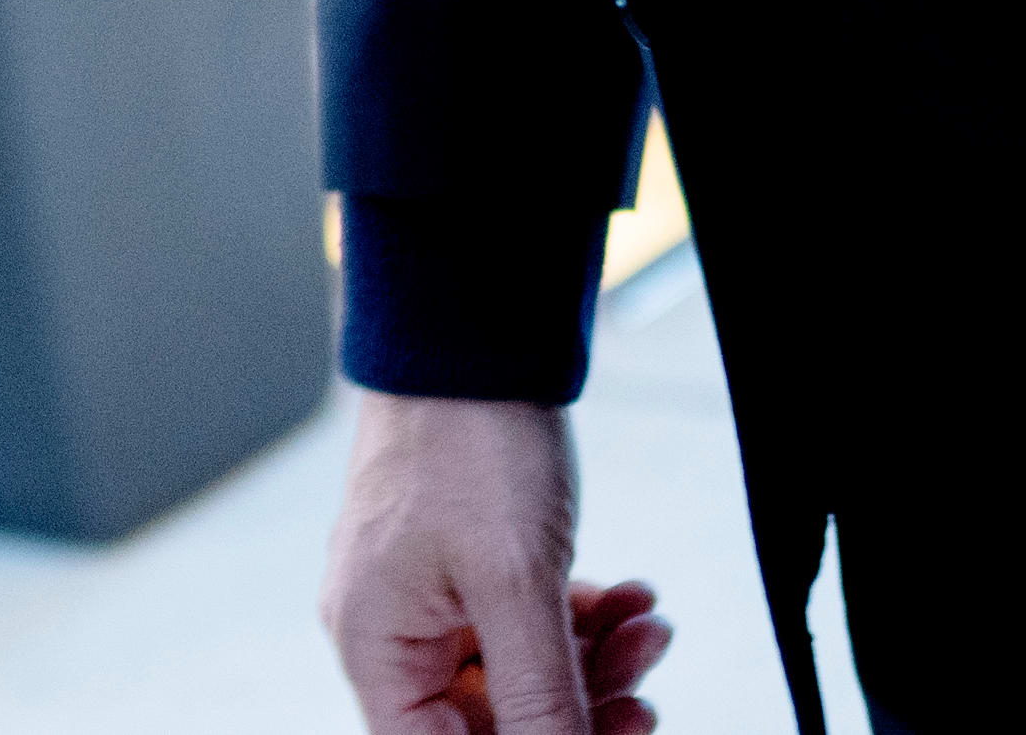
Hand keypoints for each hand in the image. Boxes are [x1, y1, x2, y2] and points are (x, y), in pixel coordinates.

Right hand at [325, 390, 669, 732]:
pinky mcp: (469, 562)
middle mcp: (393, 627)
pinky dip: (581, 618)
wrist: (473, 329)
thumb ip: (538, 699)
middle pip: (489, 718)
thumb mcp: (515, 584)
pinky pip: (527, 621)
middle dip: (576, 709)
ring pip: (519, 670)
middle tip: (647, 700)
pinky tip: (629, 599)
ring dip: (593, 660)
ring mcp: (431, 593)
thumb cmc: (468, 440)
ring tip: (649, 630)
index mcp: (375, 644)